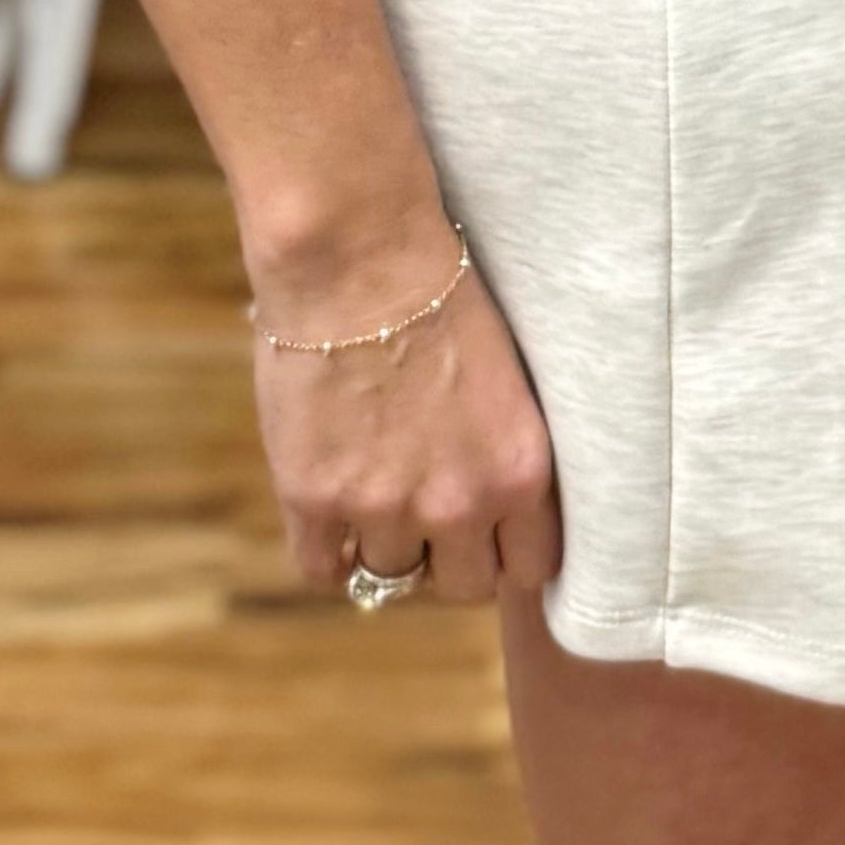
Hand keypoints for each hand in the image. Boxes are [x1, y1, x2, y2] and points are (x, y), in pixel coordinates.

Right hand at [249, 230, 559, 609]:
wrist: (359, 256)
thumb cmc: (437, 296)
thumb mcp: (506, 384)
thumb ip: (502, 455)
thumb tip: (496, 512)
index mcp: (520, 472)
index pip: (529, 569)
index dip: (504, 555)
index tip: (487, 537)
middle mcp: (460, 503)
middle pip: (462, 587)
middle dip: (447, 558)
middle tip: (427, 517)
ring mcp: (384, 507)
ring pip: (391, 579)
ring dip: (384, 547)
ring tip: (372, 496)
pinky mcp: (315, 499)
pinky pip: (322, 571)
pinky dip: (327, 552)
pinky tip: (329, 516)